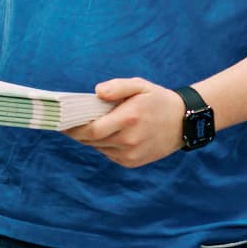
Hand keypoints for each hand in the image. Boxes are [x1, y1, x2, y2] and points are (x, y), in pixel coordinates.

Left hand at [66, 78, 185, 168]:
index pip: (91, 129)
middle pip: (91, 140)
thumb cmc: (158, 100)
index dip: (73, 127)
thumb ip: (117, 87)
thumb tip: (97, 92)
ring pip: (98, 148)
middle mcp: (129, 140)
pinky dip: (103, 145)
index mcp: (129, 119)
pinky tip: (110, 134)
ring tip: (92, 125)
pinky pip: (108, 154)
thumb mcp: (140, 85)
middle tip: (70, 122)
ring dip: (91, 138)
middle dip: (78, 131)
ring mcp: (130, 154)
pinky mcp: (132, 162)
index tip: (62, 121)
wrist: (183, 122)